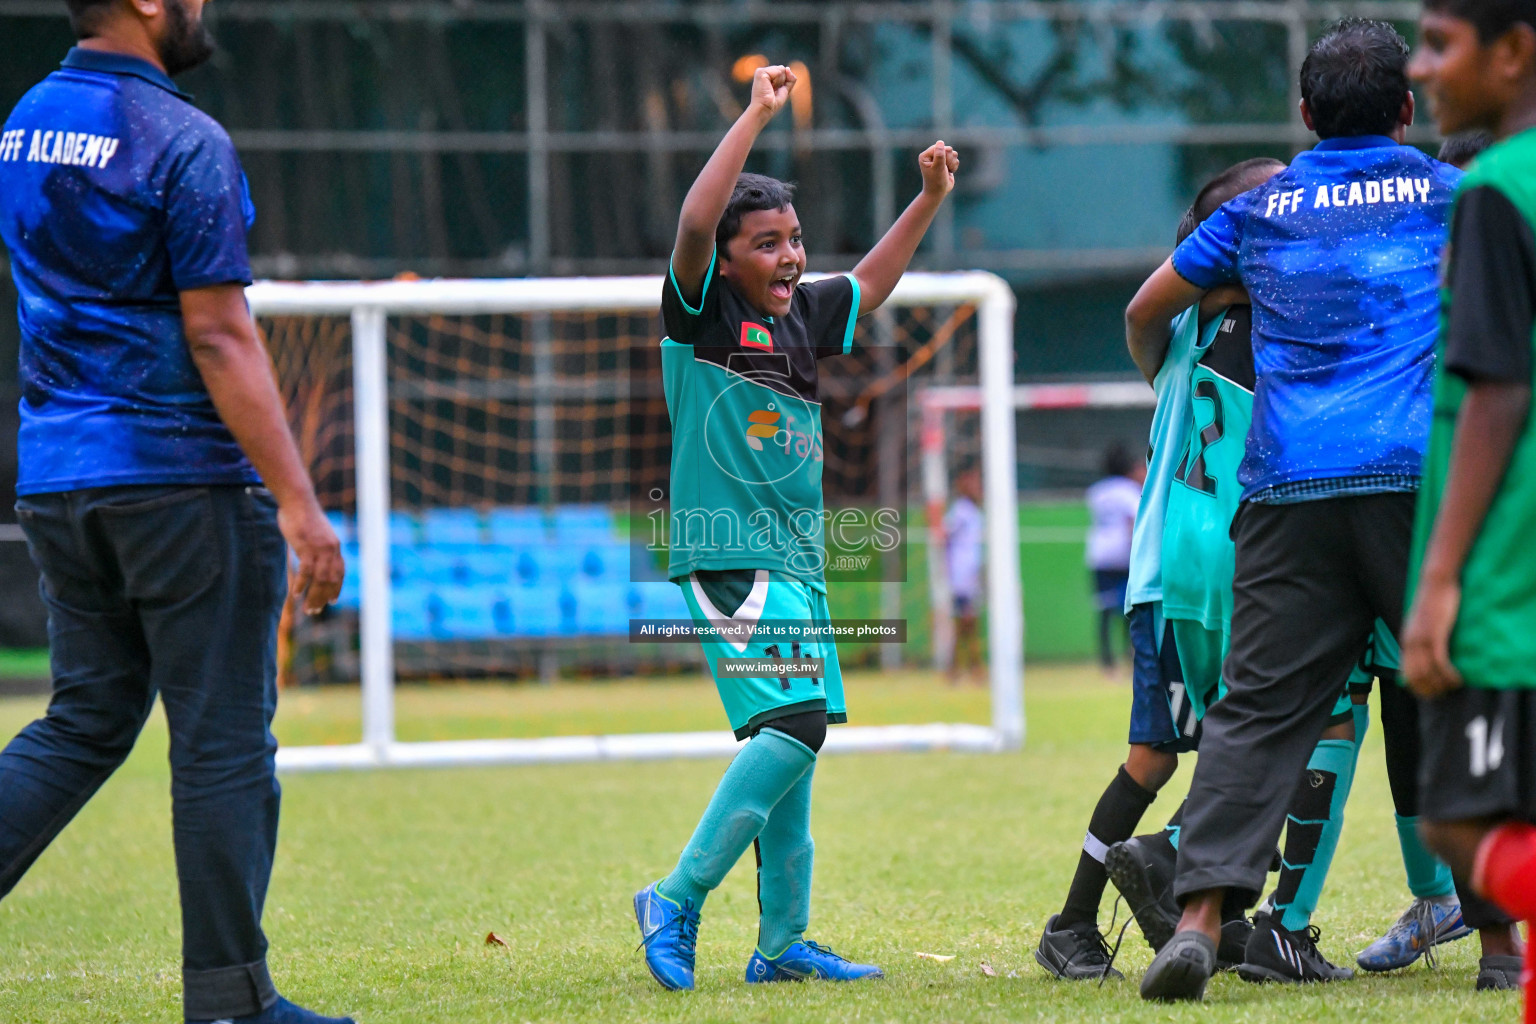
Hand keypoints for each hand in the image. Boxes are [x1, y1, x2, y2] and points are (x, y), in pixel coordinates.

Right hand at [278, 499, 344, 614]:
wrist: (298, 500)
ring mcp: (320, 549)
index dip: (337, 588)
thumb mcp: (316, 534)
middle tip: (315, 611)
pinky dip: (302, 584)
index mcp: (335, 547)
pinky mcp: (307, 547)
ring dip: (314, 597)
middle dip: (323, 598)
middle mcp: (332, 550)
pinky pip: (306, 572)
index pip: (340, 573)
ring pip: (320, 580)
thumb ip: (317, 547)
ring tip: (307, 609)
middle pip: (331, 581)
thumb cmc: (303, 516)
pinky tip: (296, 594)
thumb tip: (313, 557)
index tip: (333, 601)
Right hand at [750, 65, 795, 118]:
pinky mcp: (761, 72)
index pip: (783, 71)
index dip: (783, 82)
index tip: (774, 91)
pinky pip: (778, 71)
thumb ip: (790, 78)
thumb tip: (787, 68)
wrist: (765, 109)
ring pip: (781, 69)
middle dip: (782, 81)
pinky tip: (770, 87)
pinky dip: (777, 81)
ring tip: (771, 89)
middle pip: (782, 69)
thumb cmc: (773, 103)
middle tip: (773, 91)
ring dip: (780, 82)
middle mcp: (763, 72)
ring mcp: (761, 71)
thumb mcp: (785, 89)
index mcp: (767, 75)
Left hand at [919, 141, 958, 196]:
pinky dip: (954, 166)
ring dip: (952, 163)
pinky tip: (950, 172)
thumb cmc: (936, 181)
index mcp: (925, 156)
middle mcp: (932, 156)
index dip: (944, 154)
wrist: (938, 193)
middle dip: (949, 159)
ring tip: (947, 171)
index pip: (939, 147)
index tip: (941, 164)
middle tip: (944, 168)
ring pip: (953, 153)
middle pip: (947, 149)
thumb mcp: (938, 168)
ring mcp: (939, 159)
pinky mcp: (946, 163)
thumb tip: (940, 142)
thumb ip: (939, 155)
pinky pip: (955, 159)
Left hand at [1402, 575, 1464, 697]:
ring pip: (1428, 672)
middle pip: (1416, 677)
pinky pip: (1440, 662)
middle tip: (1445, 695)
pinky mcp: (1434, 635)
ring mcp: (1421, 639)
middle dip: (1430, 690)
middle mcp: (1409, 643)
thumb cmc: (1432, 601)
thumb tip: (1427, 652)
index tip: (1430, 695)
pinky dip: (1448, 674)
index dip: (1417, 689)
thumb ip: (1421, 637)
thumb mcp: (1422, 623)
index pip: (1405, 674)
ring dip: (1442, 685)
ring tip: (1454, 687)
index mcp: (1405, 641)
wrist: (1434, 583)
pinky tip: (1458, 679)